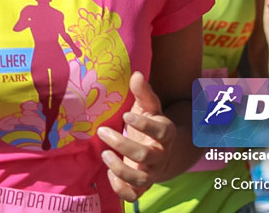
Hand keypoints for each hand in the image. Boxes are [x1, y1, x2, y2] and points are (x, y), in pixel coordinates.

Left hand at [97, 72, 174, 201]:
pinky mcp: (141, 186)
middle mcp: (160, 155)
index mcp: (165, 133)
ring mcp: (151, 173)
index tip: (126, 116)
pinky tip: (109, 174)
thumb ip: (143, 92)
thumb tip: (136, 73)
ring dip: (120, 169)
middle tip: (103, 131)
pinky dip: (120, 188)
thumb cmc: (151, 125)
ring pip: (140, 179)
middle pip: (145, 155)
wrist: (163, 155)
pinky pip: (133, 195)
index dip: (144, 125)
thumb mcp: (149, 108)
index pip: (161, 130)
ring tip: (105, 154)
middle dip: (122, 144)